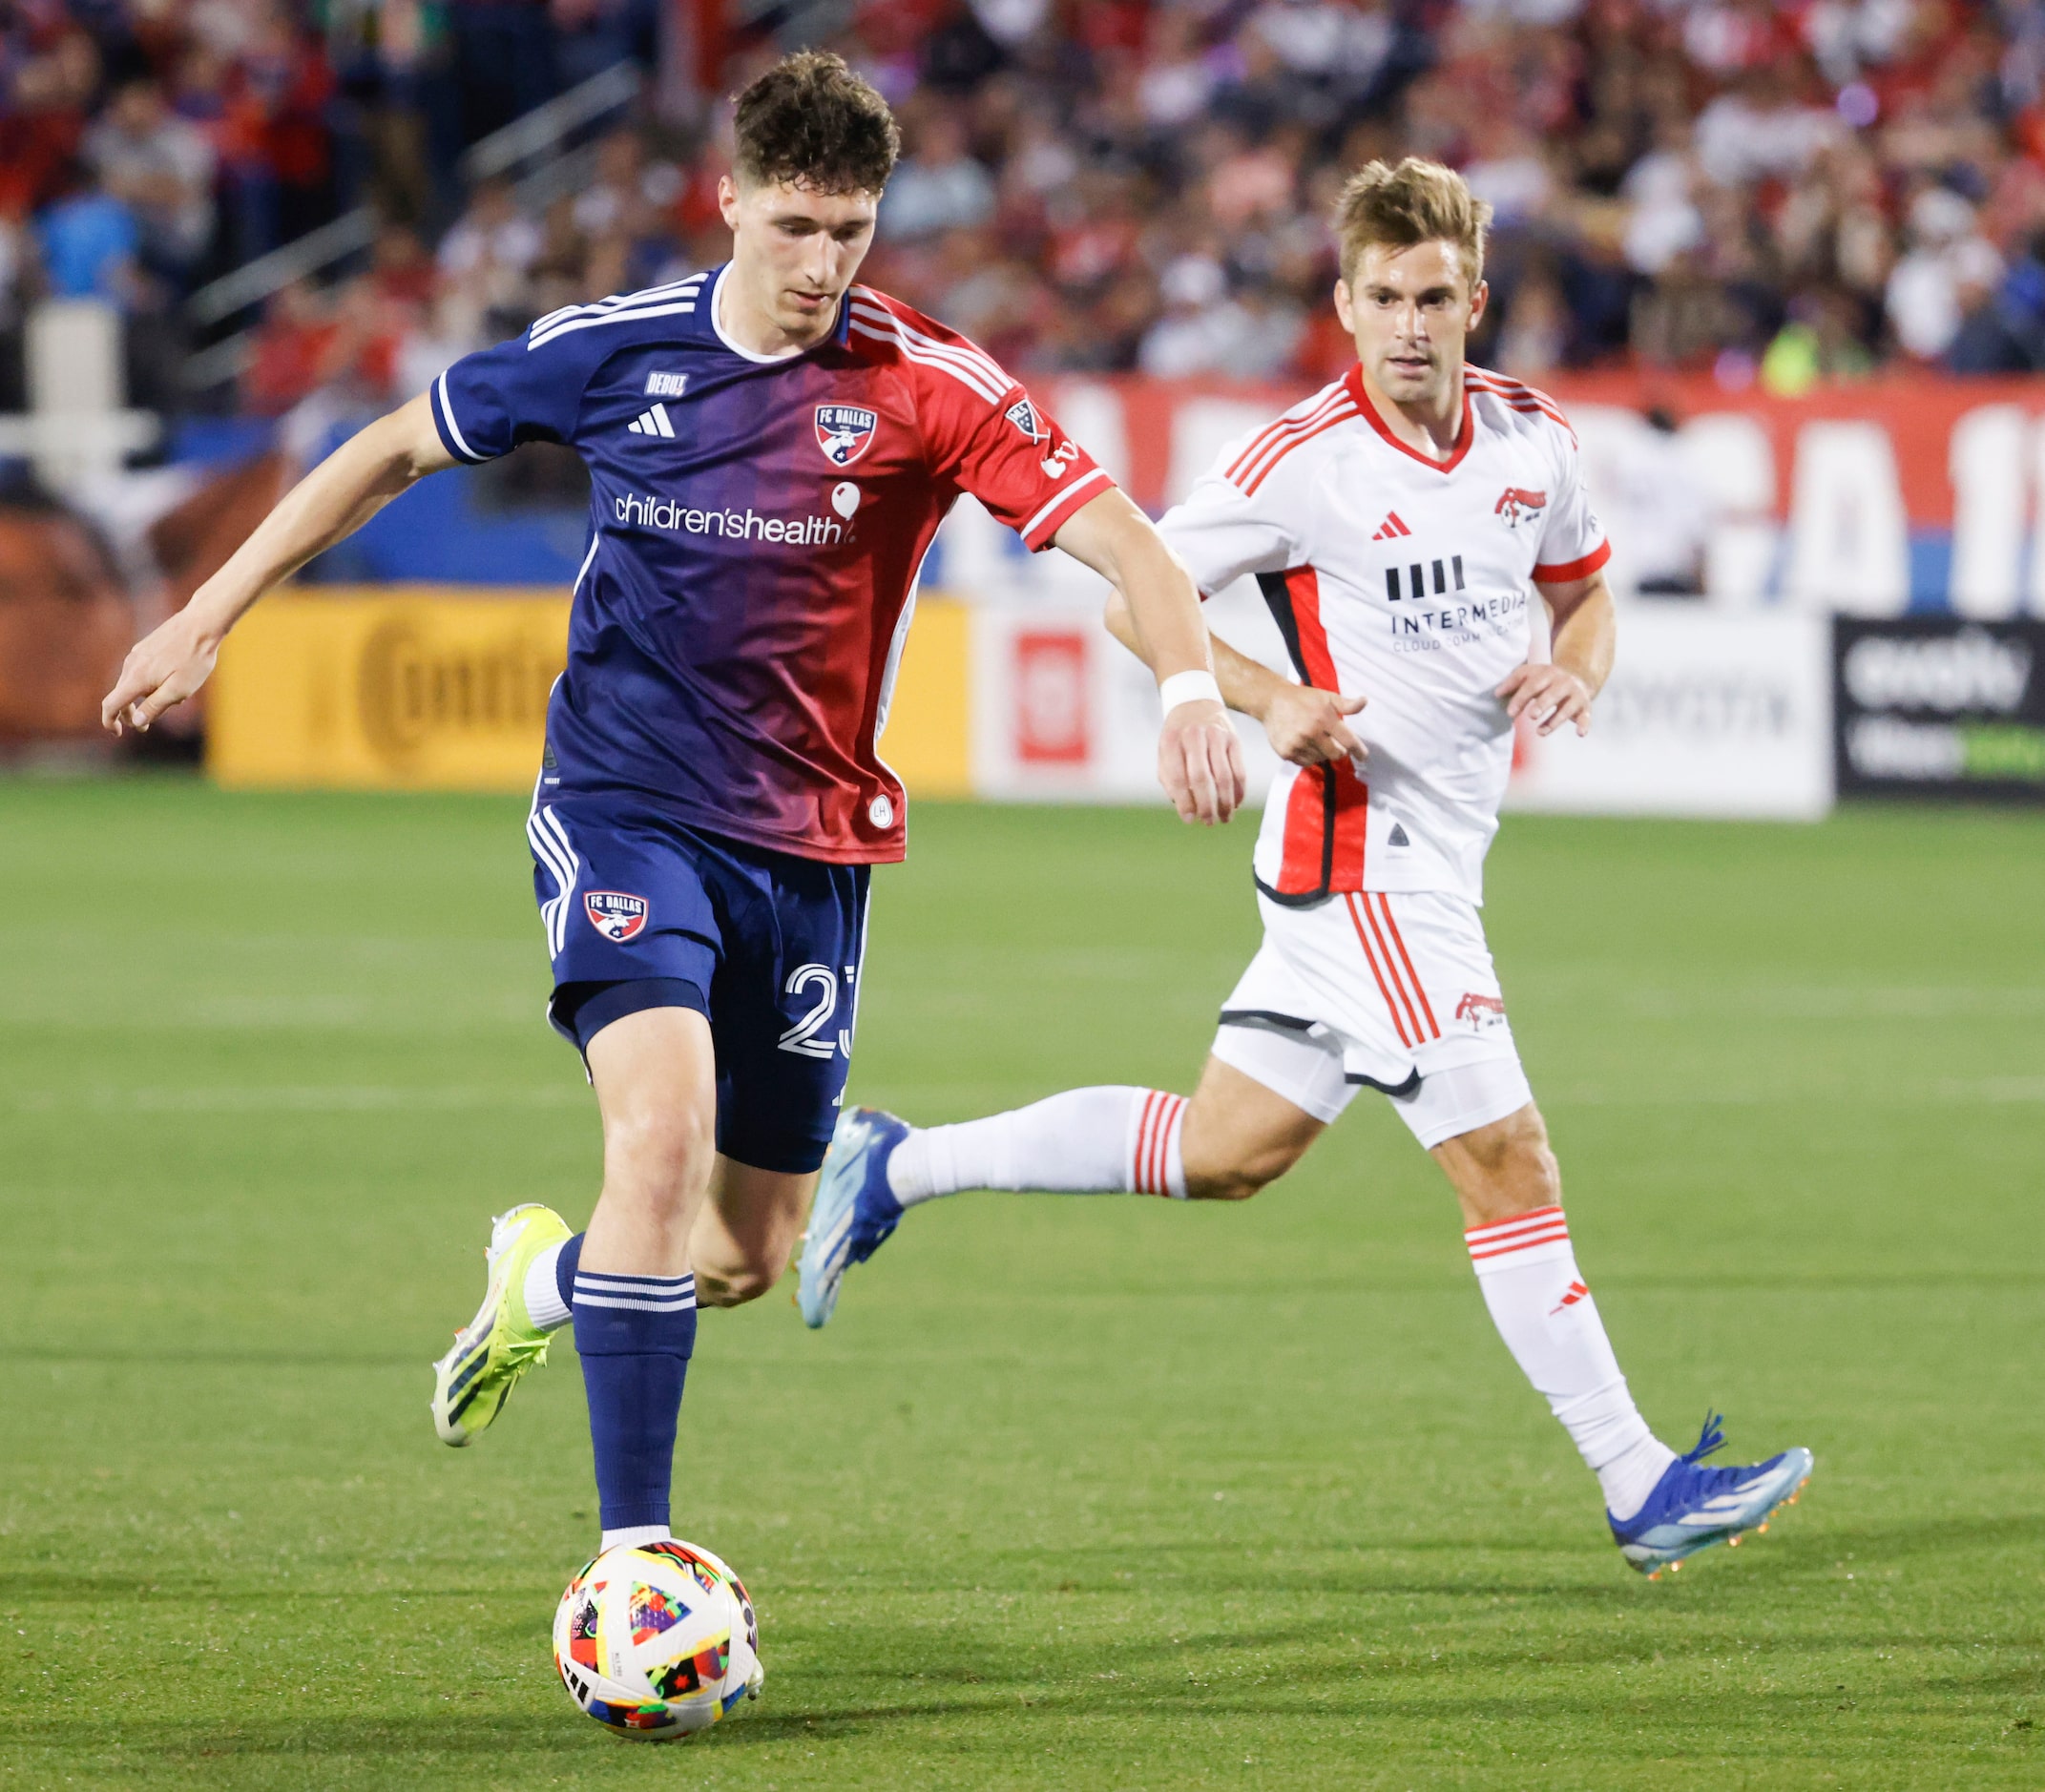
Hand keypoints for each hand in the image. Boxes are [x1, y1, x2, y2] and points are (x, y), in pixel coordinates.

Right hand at [101, 606, 221, 733]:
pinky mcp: (146, 648)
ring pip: (134, 683)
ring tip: (176, 699)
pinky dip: (151, 683)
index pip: (111, 704)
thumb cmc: (193, 660)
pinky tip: (175, 681)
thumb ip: (155, 707)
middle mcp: (131, 665)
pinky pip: (142, 672)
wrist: (201, 624)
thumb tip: (135, 723)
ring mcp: (137, 654)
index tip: (116, 732)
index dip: (109, 721)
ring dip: (146, 697)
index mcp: (136, 678)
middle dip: (131, 713)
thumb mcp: (178, 690)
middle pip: (121, 695)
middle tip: (147, 726)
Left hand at [1158, 698, 1245, 825]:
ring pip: (1224, 777)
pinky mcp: (1234, 739)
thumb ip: (1169, 778)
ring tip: (1224, 818)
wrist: (1196, 702)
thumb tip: (1183, 806)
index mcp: (1172, 741)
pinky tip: (1235, 804)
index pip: (1178, 778)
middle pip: (1202, 778)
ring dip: (1225, 803)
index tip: (1189, 819)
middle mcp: (1194, 736)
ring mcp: (1217, 736)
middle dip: (1206, 805)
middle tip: (1208, 822)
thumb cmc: (1177, 735)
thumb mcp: (1164, 751)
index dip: (1184, 802)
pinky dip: (1239, 791)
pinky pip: (1239, 770)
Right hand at [1261, 684, 1366, 769]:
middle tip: (1333, 742)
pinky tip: (1304, 744)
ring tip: (1315, 740)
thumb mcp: (1326, 697)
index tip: (1363, 756)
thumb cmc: (1301, 699)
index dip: (1359, 750)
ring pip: (1320, 759)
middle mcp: (1311, 733)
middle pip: (1335, 754)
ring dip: (1322, 753)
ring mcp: (1298, 744)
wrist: (1272, 701)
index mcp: (1324, 718)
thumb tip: (1364, 702)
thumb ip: (1346, 704)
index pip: (1348, 740)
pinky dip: (1308, 756)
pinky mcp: (1286, 752)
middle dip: (1338, 750)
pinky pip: (1305, 762)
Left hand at [1496, 663, 1592, 736]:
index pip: (1533, 685)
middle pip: (1552, 694)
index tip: (1510, 713)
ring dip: (1554, 721)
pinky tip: (1580, 734)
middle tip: (1531, 715)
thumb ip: (1513, 682)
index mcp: (1548, 673)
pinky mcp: (1585, 706)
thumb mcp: (1530, 674)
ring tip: (1539, 732)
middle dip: (1542, 704)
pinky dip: (1584, 725)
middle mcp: (1563, 682)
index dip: (1521, 698)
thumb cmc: (1546, 678)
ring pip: (1567, 709)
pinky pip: (1586, 717)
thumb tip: (1496, 694)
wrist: (1579, 674)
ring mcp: (1576, 694)